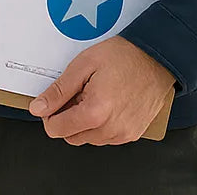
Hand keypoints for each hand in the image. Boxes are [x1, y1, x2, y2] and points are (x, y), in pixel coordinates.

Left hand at [29, 37, 175, 145]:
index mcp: (95, 112)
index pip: (57, 129)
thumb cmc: (124, 57)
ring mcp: (124, 134)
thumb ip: (58, 91)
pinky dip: (100, 125)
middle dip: (66, 118)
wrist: (157, 58)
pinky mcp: (133, 134)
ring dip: (84, 123)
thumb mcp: (82, 66)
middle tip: (75, 95)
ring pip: (88, 139)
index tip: (53, 102)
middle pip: (71, 137)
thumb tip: (39, 107)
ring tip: (93, 96)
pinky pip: (106, 138)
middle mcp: (111, 129)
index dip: (49, 114)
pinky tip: (106, 104)